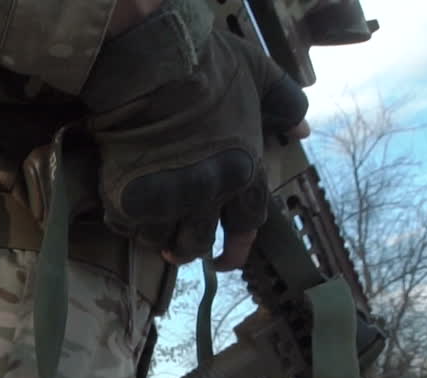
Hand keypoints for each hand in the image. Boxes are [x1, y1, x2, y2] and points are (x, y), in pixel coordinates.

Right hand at [80, 4, 309, 272]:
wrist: (154, 65)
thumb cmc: (209, 66)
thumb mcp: (260, 74)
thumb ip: (286, 103)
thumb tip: (303, 131)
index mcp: (246, 169)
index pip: (249, 224)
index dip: (237, 247)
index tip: (225, 262)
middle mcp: (213, 193)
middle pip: (199, 242)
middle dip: (189, 250)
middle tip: (177, 252)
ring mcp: (173, 200)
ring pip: (162, 240)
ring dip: (156, 238)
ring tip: (149, 231)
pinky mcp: (132, 200)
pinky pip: (128, 226)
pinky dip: (126, 221)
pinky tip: (123, 209)